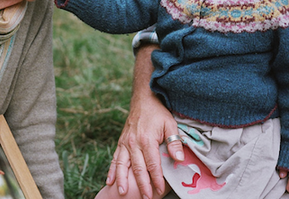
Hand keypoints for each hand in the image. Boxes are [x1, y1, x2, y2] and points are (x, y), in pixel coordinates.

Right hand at [107, 46, 183, 197]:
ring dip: (122, 180)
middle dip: (142, 184)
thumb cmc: (158, 112)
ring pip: (122, 165)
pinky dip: (112, 170)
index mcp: (147, 139)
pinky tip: (109, 180)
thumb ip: (174, 142)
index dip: (156, 178)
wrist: (143, 98)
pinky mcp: (121, 141)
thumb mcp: (170, 123)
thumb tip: (178, 159)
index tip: (160, 190)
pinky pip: (115, 158)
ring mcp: (125, 142)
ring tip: (122, 193)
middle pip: (138, 168)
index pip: (152, 163)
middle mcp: (133, 142)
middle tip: (146, 198)